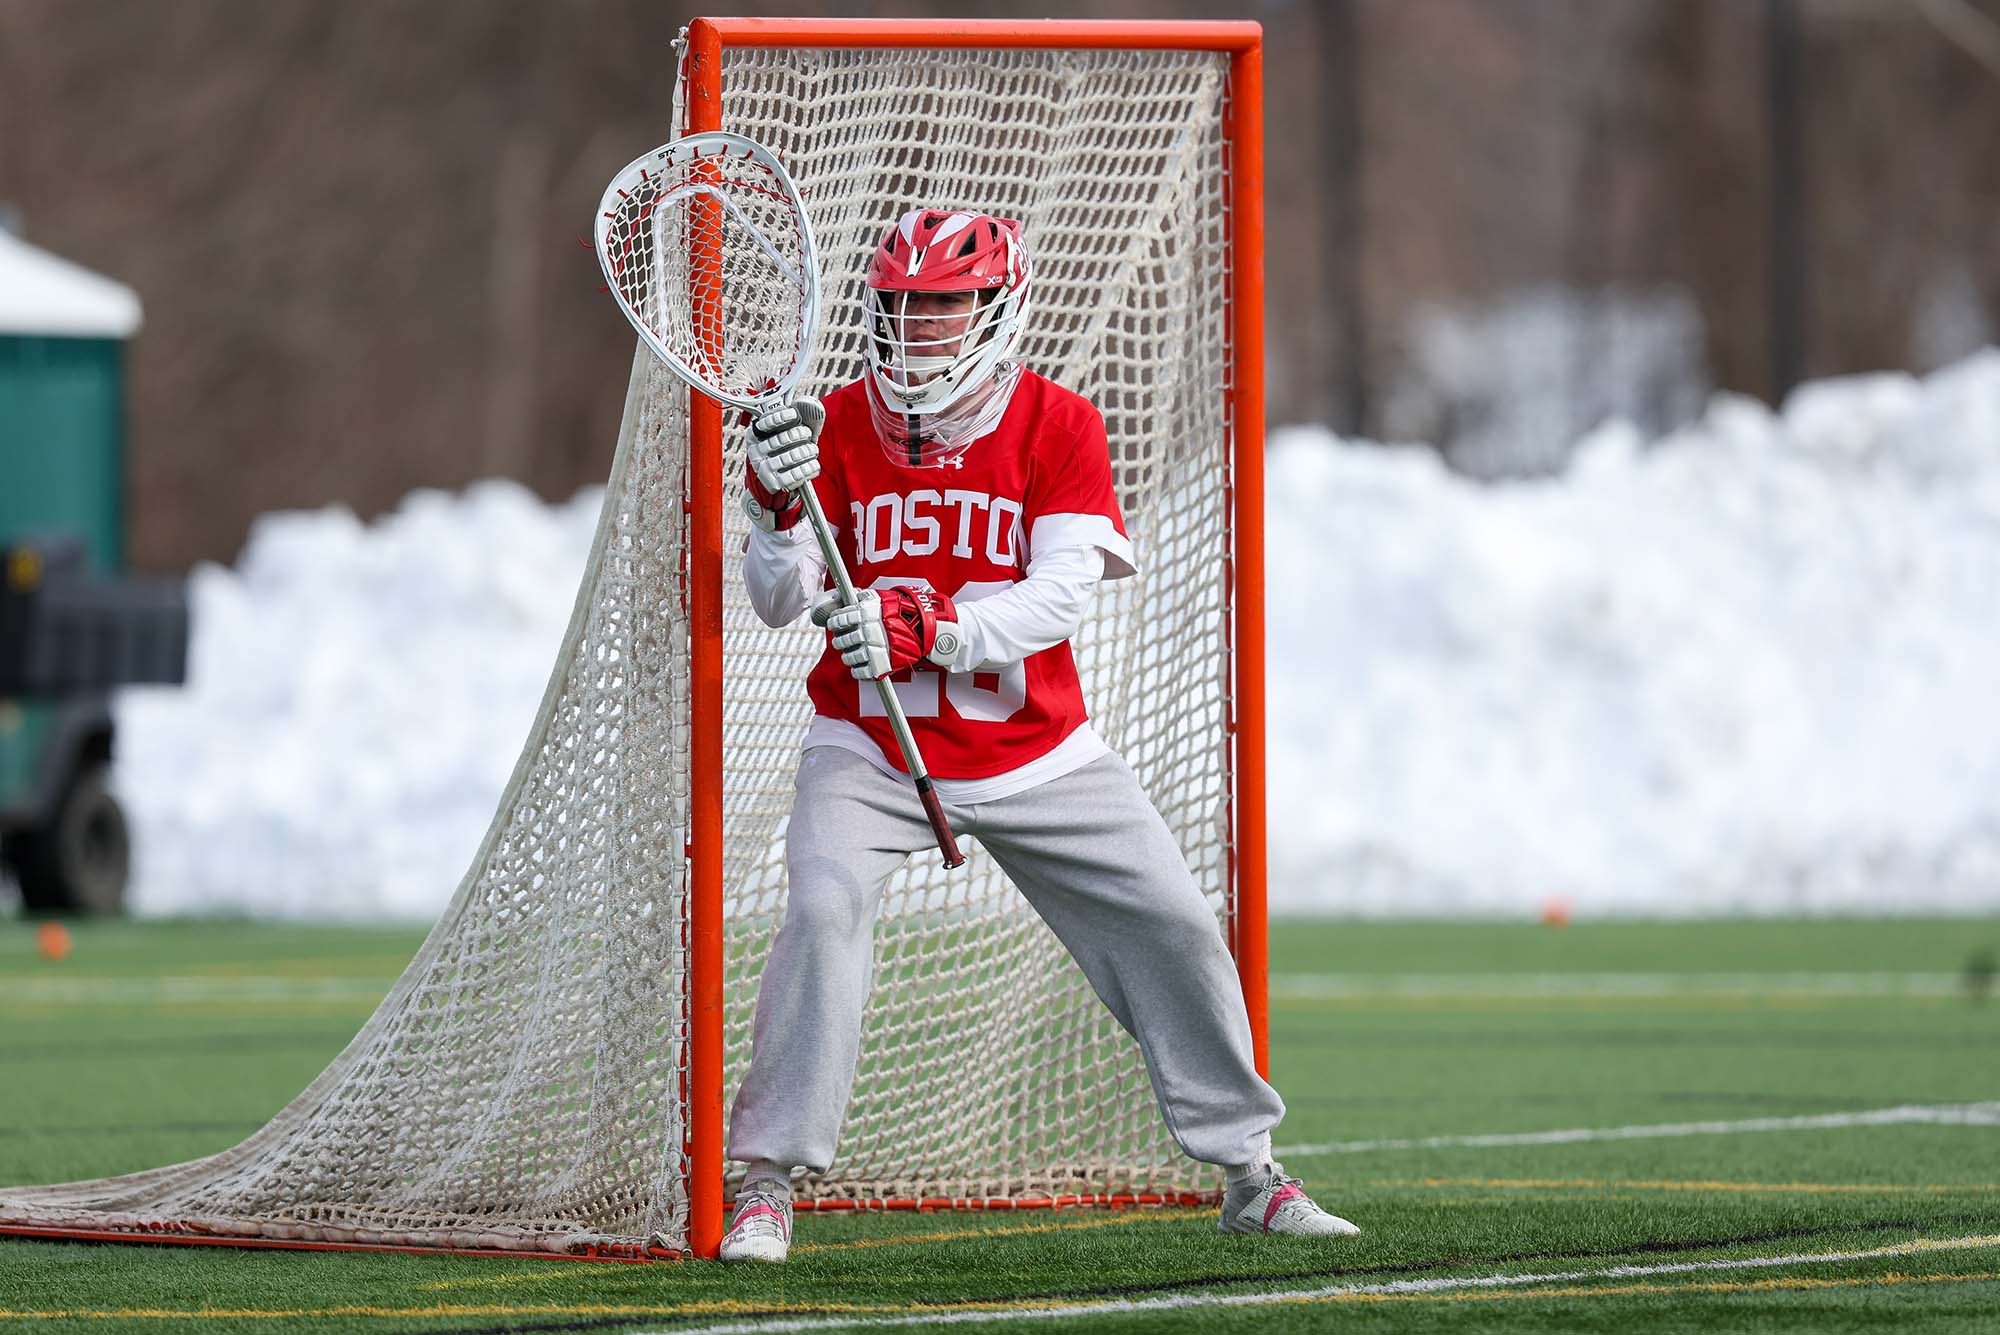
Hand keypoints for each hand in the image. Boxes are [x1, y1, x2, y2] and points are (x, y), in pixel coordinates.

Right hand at [744, 398, 823, 528]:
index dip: (781, 417)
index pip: (766, 422)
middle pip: (781, 439)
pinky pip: (794, 475)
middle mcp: (756, 450)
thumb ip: (805, 414)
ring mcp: (763, 468)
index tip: (795, 415)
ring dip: (806, 452)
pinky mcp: (773, 483)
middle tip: (807, 434)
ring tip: (813, 450)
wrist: (779, 479)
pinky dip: (808, 469)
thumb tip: (813, 404)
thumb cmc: (787, 448)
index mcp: (756, 433)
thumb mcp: (794, 429)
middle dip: (799, 435)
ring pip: (789, 457)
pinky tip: (813, 465)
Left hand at [810, 586, 960, 679]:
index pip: (839, 619)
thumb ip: (864, 598)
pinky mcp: (880, 665)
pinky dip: (857, 670)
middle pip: (842, 640)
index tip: (835, 625)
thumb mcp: (882, 598)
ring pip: (849, 657)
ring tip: (851, 653)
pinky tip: (859, 666)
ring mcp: (873, 649)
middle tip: (841, 641)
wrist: (926, 628)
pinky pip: (861, 672)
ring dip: (848, 656)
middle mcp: (867, 631)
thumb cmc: (905, 612)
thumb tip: (851, 596)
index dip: (834, 623)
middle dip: (839, 641)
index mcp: (865, 613)